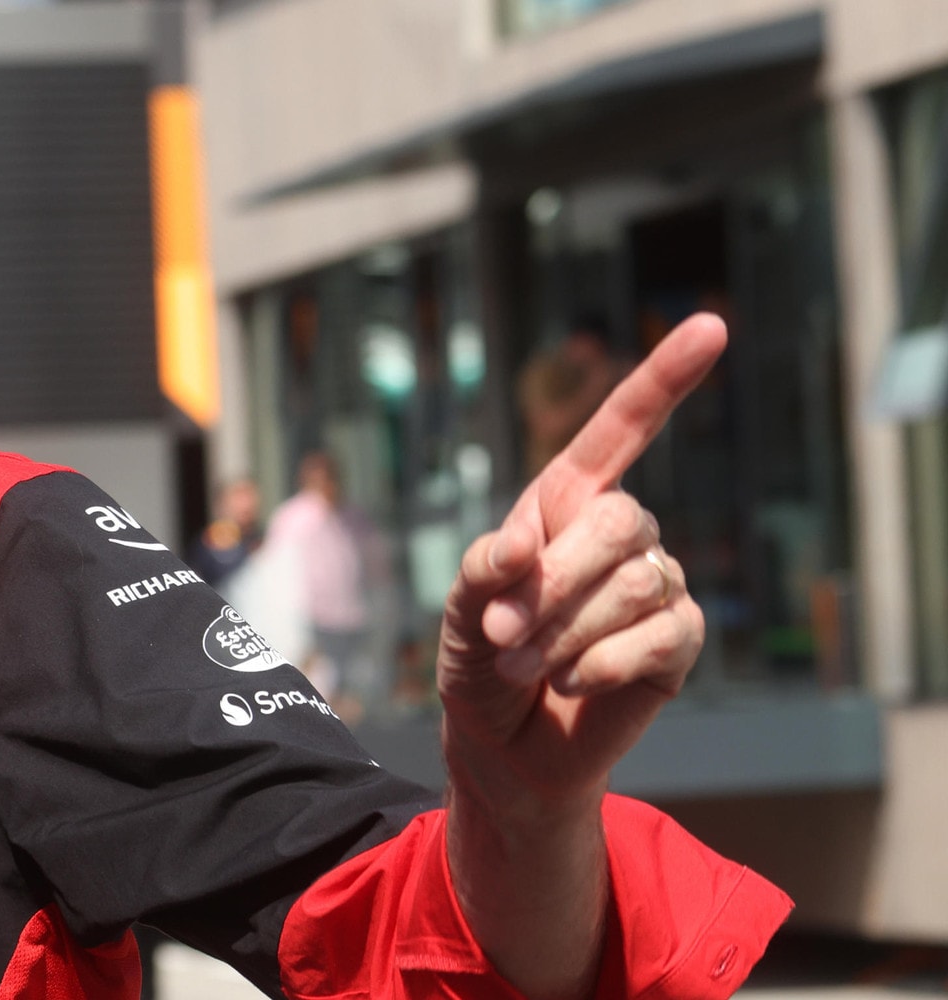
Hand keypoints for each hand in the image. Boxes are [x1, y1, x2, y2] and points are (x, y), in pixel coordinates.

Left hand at [439, 312, 721, 808]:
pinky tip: (573, 682)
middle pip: (620, 522)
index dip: (663, 378)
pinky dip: (602, 663)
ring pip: (638, 583)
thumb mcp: (460, 613)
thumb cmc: (480, 663)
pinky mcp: (678, 643)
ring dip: (567, 632)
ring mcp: (657, 585)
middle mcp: (620, 533)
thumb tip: (521, 549)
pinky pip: (660, 636)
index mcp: (564, 505)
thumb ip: (482, 571)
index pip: (620, 429)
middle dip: (554, 585)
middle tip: (504, 635)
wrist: (504, 746)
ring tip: (527, 664)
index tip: (711, 325)